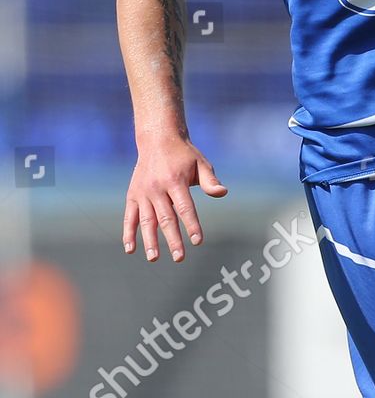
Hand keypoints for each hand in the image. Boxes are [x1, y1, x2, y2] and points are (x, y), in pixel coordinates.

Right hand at [123, 138, 227, 261]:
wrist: (157, 139)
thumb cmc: (184, 155)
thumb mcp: (200, 163)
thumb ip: (209, 180)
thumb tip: (223, 193)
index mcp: (175, 180)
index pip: (185, 207)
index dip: (192, 225)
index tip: (197, 242)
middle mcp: (157, 188)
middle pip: (166, 218)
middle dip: (173, 239)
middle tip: (179, 258)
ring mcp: (143, 192)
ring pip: (146, 220)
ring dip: (149, 240)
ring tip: (154, 258)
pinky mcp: (133, 195)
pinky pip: (130, 216)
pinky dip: (128, 232)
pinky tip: (130, 249)